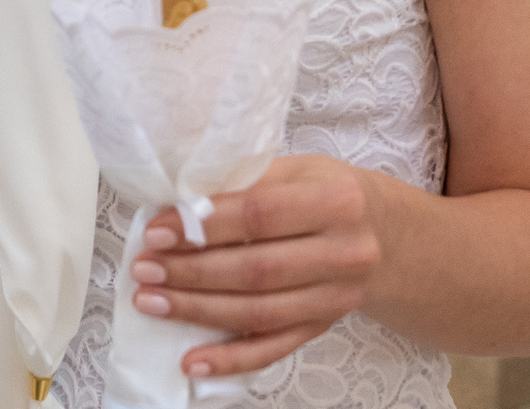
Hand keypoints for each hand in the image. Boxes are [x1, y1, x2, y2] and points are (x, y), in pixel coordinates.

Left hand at [129, 156, 386, 379]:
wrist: (386, 235)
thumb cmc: (327, 192)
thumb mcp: (297, 169)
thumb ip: (244, 181)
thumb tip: (176, 201)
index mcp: (336, 201)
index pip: (258, 215)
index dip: (203, 226)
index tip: (157, 232)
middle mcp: (344, 254)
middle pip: (256, 271)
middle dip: (191, 272)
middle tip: (143, 268)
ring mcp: (336, 298)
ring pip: (259, 313)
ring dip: (198, 311)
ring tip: (150, 302)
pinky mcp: (324, 327)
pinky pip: (274, 349)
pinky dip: (231, 359)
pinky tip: (192, 361)